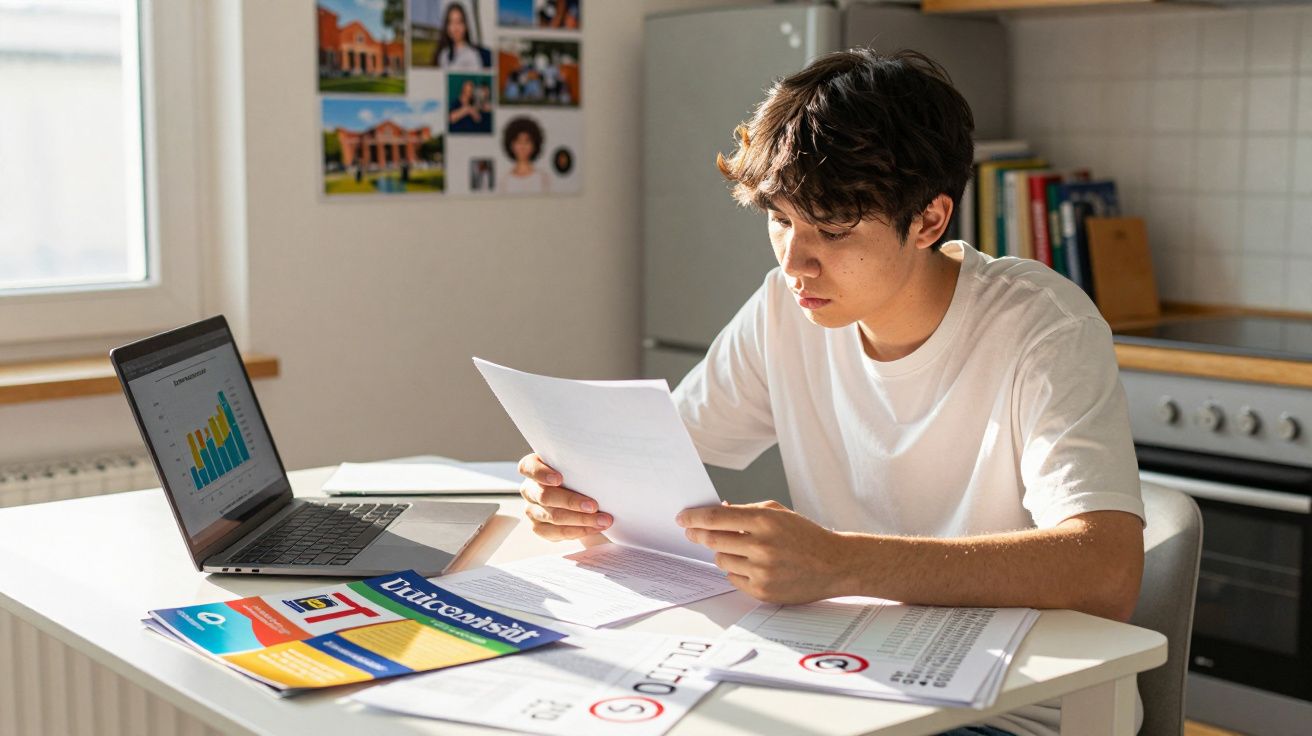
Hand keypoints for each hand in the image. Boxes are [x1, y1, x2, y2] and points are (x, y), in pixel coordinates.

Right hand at [517, 453, 612, 540]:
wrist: (579, 496)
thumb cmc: (576, 475)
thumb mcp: (575, 466)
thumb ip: (579, 465)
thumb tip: (600, 467)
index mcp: (533, 468)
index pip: (528, 468)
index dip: (541, 474)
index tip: (558, 479)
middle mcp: (529, 489)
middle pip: (545, 496)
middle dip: (571, 502)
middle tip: (593, 506)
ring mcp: (532, 510)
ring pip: (553, 517)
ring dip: (581, 519)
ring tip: (603, 520)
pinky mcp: (539, 528)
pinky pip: (558, 533)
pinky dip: (579, 530)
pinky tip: (595, 527)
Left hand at [677, 500, 850, 603]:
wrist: (835, 564)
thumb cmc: (805, 536)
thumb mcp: (778, 512)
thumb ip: (746, 510)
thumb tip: (715, 512)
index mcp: (765, 520)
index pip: (716, 518)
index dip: (694, 517)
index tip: (682, 518)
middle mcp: (761, 546)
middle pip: (712, 540)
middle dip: (697, 535)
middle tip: (691, 532)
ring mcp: (762, 571)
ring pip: (721, 560)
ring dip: (722, 553)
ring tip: (738, 549)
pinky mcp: (763, 591)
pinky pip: (733, 579)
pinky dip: (736, 570)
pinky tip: (750, 565)